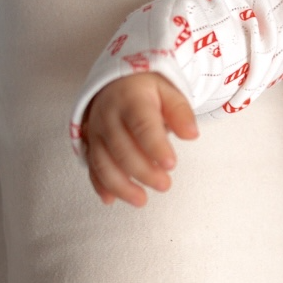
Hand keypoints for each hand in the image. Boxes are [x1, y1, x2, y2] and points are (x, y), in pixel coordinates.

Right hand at [82, 73, 198, 206]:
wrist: (115, 82)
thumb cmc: (147, 90)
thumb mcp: (168, 92)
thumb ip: (180, 112)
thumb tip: (191, 134)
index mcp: (131, 99)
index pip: (142, 124)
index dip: (155, 146)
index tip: (171, 164)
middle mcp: (108, 116)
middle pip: (121, 148)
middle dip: (142, 171)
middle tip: (164, 185)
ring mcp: (96, 132)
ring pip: (102, 162)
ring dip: (120, 185)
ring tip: (141, 200)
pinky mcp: (90, 145)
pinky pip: (92, 167)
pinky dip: (99, 185)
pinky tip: (111, 200)